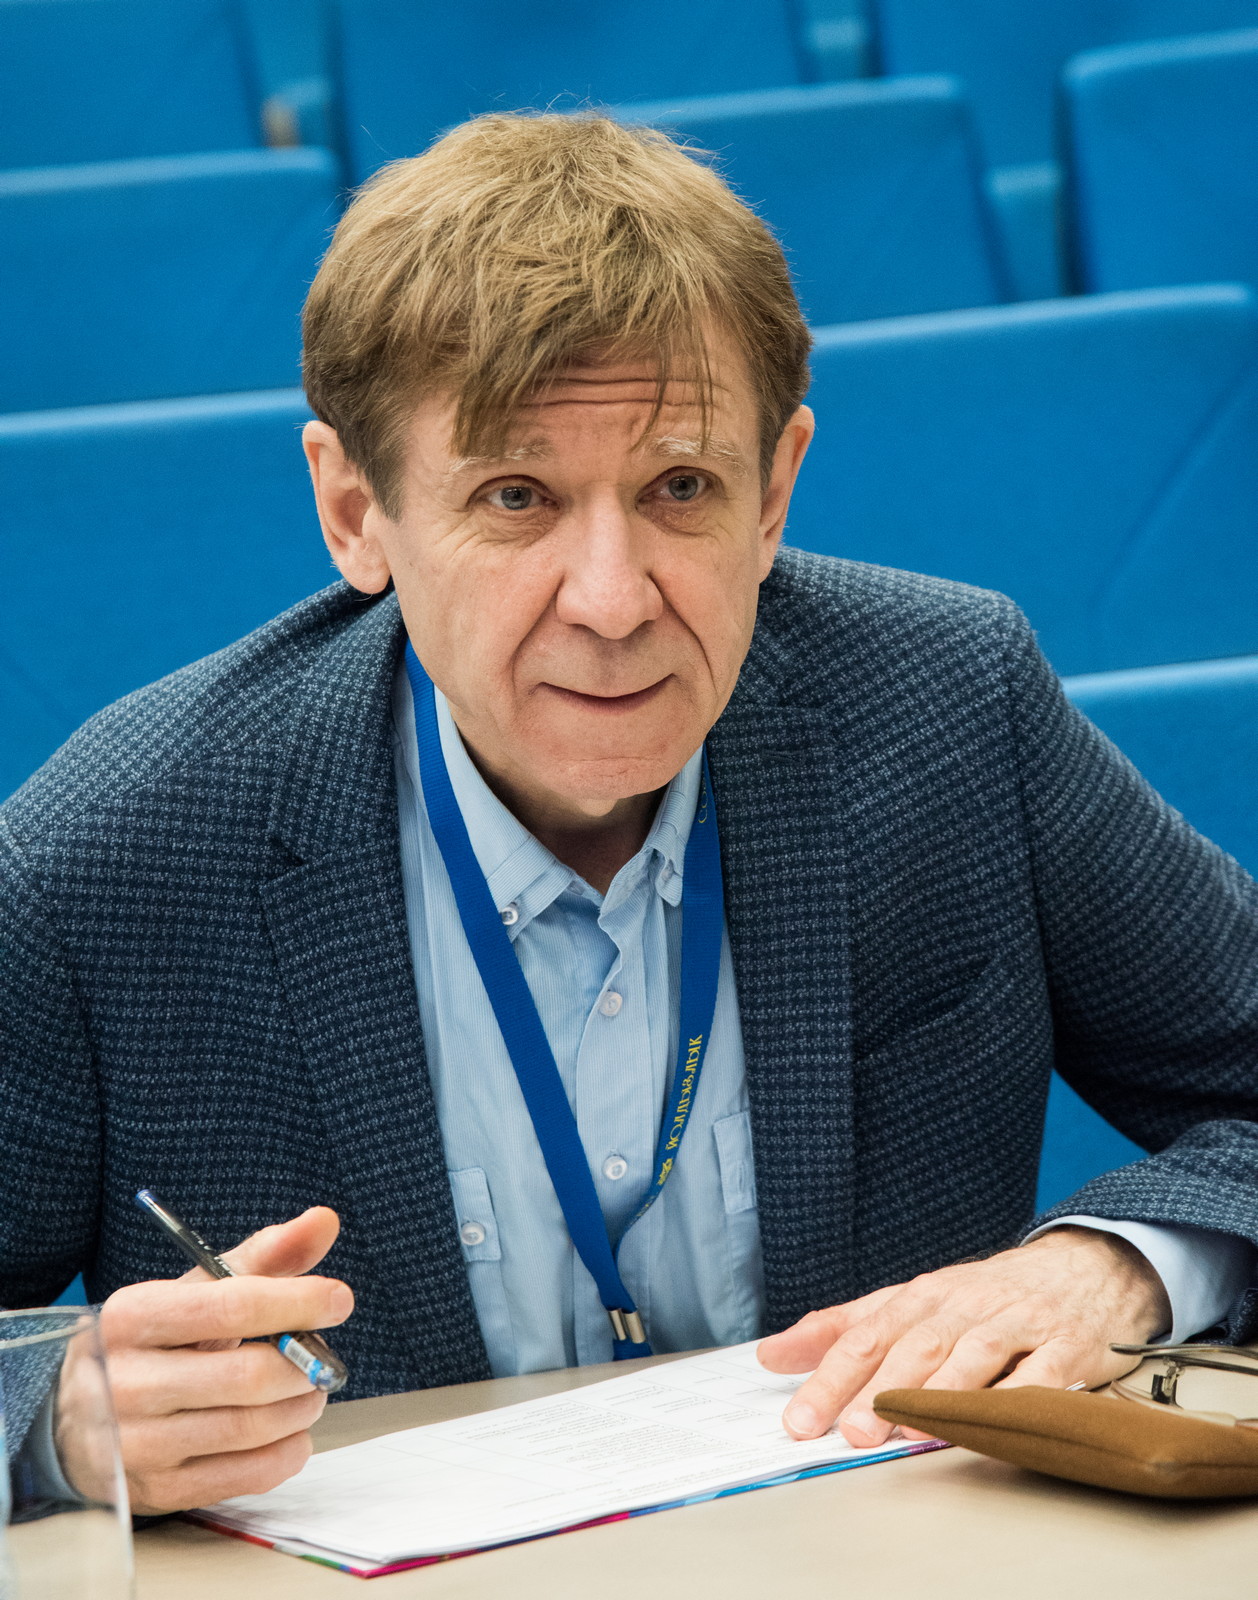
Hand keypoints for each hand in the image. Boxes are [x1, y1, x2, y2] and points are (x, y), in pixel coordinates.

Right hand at [62, 1207, 352, 1513]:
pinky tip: (290, 1431)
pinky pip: (247, 1475)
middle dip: (304, 1365)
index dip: (298, 1302)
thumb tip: (324, 1221)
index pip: (232, 1306)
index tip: (338, 1300)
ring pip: (251, 1428)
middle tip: (321, 1357)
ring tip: (308, 1389)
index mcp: (134, 1316)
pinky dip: (288, 1451)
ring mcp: (138, 1443)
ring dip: (301, 1407)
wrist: (80, 1414)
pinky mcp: (158, 1489)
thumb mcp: (194, 1290)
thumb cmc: (155, 1342)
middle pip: (248, 1376)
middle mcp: (127, 1382)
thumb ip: (263, 1256)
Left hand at [757, 1227, 1169, 1446]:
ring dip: (940, 1392)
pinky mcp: (1065, 1348)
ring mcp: (1016, 1324)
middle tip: (850, 1431)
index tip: (799, 1418)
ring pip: (972, 1354)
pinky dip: (1014, 1397)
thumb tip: (772, 1353)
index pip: (866, 1335)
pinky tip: (990, 1421)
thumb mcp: (910, 1301)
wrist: (1085, 1268)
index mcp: (922, 1296)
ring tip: (908, 1429)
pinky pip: (1039, 1373)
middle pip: (914, 1345)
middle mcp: (964, 1306)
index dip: (831, 1376)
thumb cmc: (985, 1296)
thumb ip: (843, 1327)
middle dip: (879, 1388)